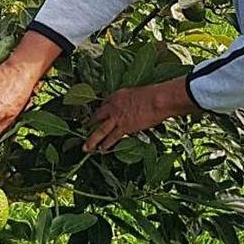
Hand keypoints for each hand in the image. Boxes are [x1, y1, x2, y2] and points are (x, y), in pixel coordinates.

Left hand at [83, 77, 198, 151]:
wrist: (158, 99)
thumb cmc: (155, 94)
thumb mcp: (138, 94)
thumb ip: (133, 101)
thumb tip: (136, 106)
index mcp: (117, 95)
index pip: (105, 104)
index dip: (101, 111)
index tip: (98, 116)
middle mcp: (113, 105)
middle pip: (98, 116)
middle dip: (90, 123)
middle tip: (85, 129)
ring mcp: (117, 117)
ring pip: (100, 130)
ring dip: (92, 139)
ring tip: (86, 147)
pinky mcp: (124, 127)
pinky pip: (112, 137)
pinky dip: (106, 144)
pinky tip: (101, 149)